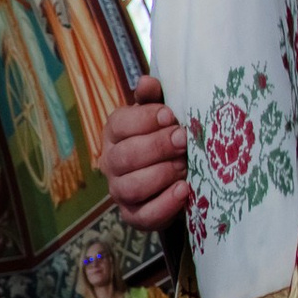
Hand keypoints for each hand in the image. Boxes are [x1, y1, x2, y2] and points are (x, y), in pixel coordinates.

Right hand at [98, 76, 189, 231]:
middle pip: (124, 157)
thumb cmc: (168, 137)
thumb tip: (148, 81)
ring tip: (186, 166)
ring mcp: (120, 191)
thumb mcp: (162, 115)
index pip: (119, 125)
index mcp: (115, 134)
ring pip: (130, 187)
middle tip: (183, 141)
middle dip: (156, 148)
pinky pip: (143, 215)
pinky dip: (164, 204)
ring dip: (160, 175)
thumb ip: (154, 99)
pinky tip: (184, 190)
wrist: (179, 175)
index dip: (144, 120)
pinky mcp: (135, 216)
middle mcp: (111, 163)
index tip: (170, 116)